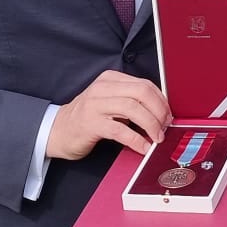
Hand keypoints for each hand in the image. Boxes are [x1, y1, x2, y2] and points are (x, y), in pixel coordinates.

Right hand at [47, 71, 169, 159]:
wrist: (58, 131)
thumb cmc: (88, 118)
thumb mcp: (110, 102)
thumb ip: (131, 102)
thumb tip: (161, 113)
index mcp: (110, 79)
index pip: (144, 84)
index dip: (161, 101)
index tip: (168, 116)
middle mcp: (102, 88)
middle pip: (141, 93)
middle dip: (159, 111)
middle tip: (165, 127)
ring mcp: (95, 105)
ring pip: (133, 108)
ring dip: (151, 125)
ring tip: (156, 138)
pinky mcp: (91, 123)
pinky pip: (120, 130)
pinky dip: (136, 140)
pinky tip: (143, 147)